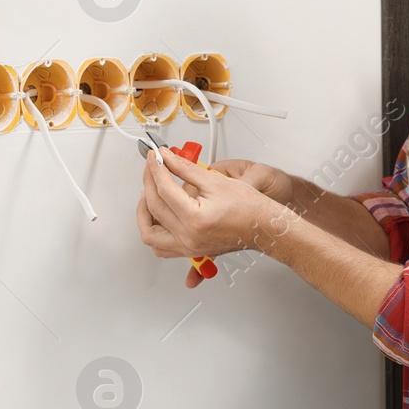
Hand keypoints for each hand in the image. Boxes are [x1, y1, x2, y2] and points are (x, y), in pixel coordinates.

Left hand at [136, 148, 289, 286]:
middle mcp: (188, 237)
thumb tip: (167, 158)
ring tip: (149, 194)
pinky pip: (161, 248)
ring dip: (144, 213)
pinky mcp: (191, 251)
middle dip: (149, 183)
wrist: (264, 226)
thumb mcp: (215, 180)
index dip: (156, 168)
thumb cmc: (249, 207)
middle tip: (153, 168)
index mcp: (194, 218)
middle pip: (154, 208)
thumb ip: (185, 168)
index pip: (164, 189)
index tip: (156, 157)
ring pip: (150, 234)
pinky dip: (154, 232)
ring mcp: (188, 247)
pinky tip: (157, 217)